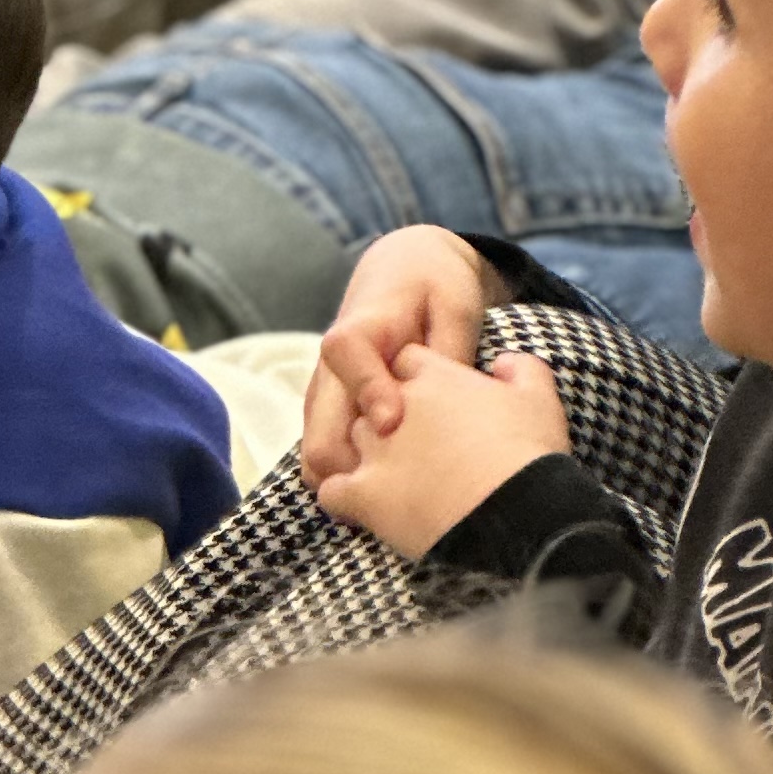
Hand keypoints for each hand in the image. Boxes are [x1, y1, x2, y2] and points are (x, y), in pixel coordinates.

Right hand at [299, 225, 503, 483]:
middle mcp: (330, 367)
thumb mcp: (455, 306)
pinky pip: (330, 454)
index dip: (368, 391)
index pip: (345, 356)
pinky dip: (354, 478)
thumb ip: (449, 352)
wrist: (404, 271)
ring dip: (352, 481)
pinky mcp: (332, 413)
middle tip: (405, 492)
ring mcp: (326, 394)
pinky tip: (394, 490)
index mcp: (360, 328)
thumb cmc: (435, 288)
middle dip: (352, 470)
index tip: (393, 423)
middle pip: (318, 430)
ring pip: (317, 452)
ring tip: (401, 502)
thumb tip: (452, 407)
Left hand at [313, 342, 570, 559]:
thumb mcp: (538, 400)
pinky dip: (341, 500)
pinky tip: (361, 511)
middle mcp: (393, 404)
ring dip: (362, 457)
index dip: (416, 380)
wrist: (519, 511)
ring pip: (346, 441)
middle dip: (383, 419)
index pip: (405, 360)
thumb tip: (505, 363)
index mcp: (432, 376)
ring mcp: (374, 449)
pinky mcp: (364, 494)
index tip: (434, 404)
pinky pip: (331, 491)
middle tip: (414, 448)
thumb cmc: (530, 454)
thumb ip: (521, 369)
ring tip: (389, 482)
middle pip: (370, 401)